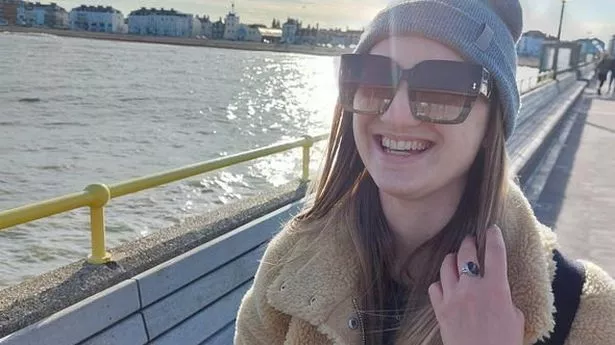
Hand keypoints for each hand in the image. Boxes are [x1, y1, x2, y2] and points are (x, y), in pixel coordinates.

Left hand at [428, 225, 523, 344]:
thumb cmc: (503, 343)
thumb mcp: (515, 318)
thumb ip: (505, 298)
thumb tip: (498, 292)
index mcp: (496, 288)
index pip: (495, 252)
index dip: (494, 237)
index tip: (492, 229)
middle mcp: (472, 287)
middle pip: (466, 252)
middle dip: (469, 242)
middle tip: (471, 240)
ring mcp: (453, 296)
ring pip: (447, 265)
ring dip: (452, 259)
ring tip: (456, 259)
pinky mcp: (439, 308)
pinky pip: (435, 286)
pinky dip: (440, 283)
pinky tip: (445, 285)